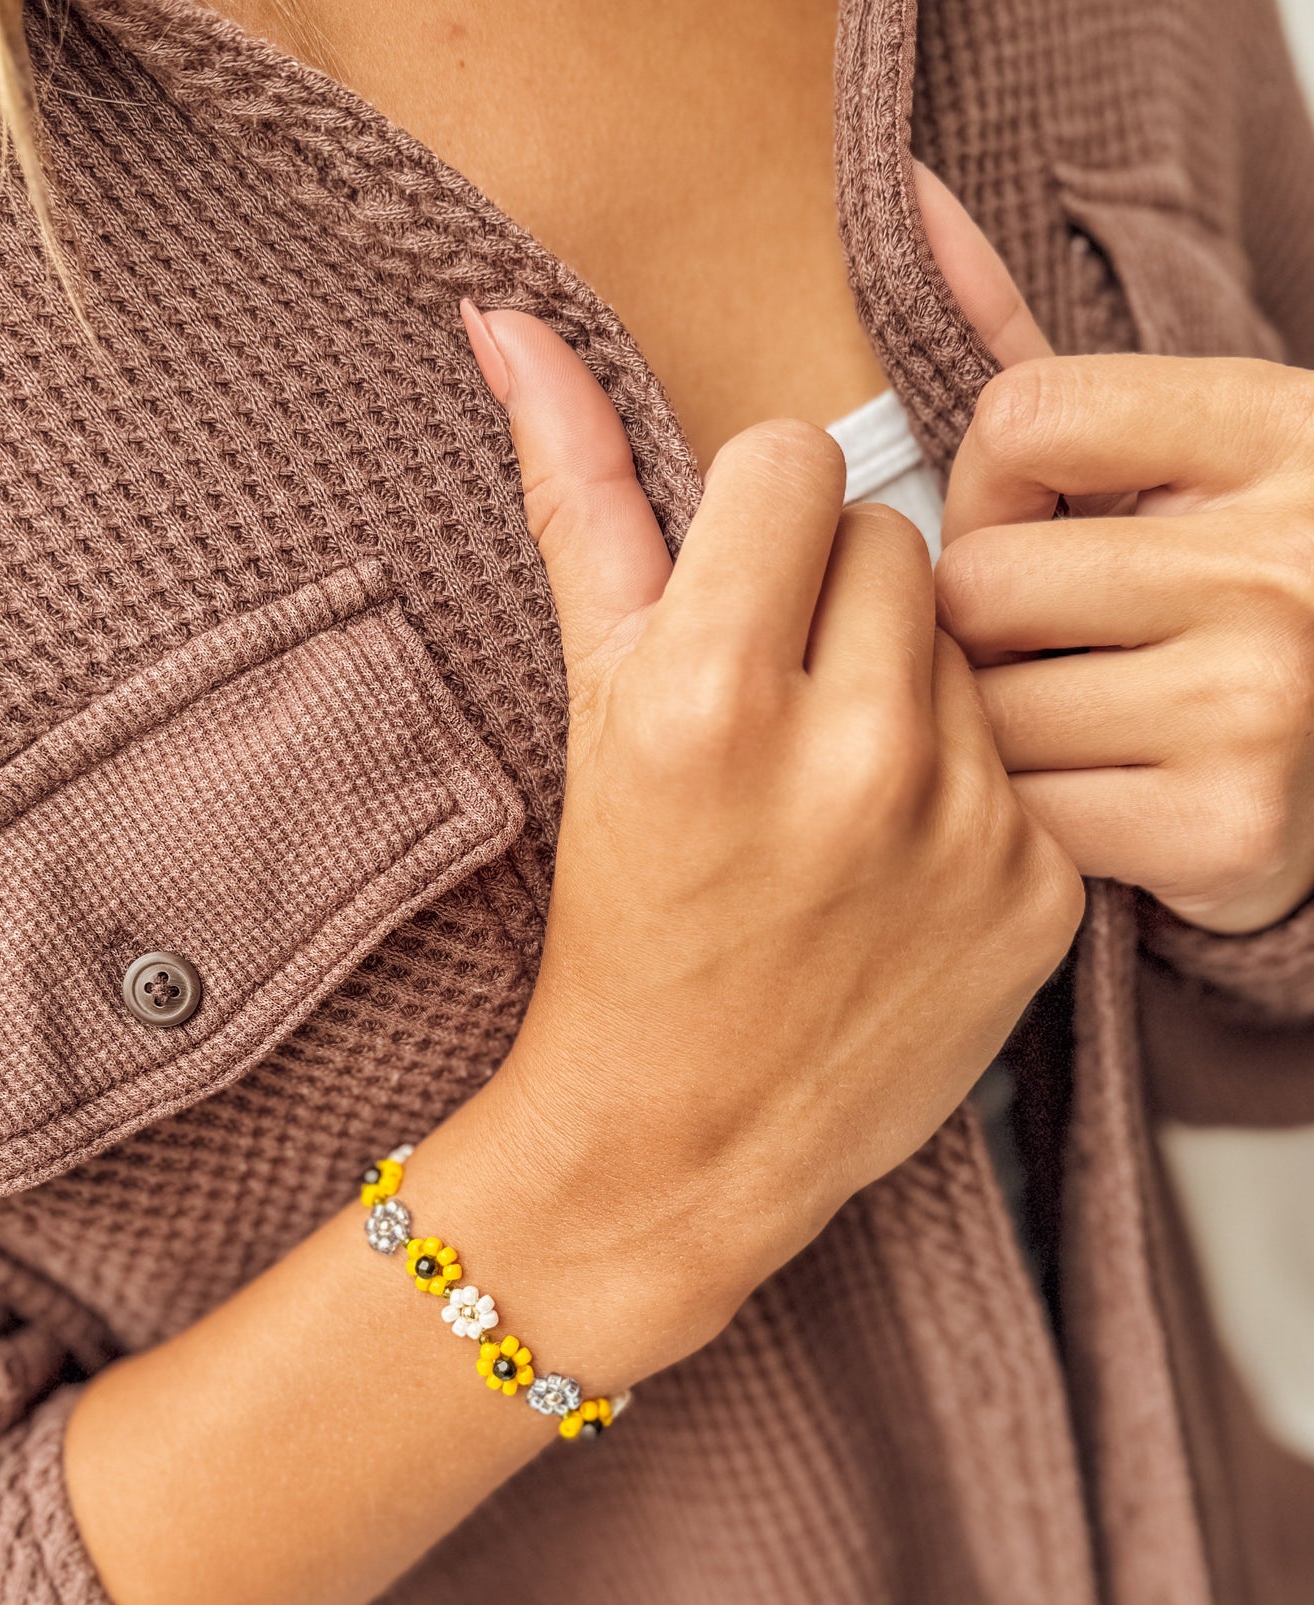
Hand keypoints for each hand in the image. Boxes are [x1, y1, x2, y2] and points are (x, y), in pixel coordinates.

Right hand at [460, 301, 1080, 1375]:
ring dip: (911, 684)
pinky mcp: (1043, 891)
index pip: (792, 462)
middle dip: (835, 600)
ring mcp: (963, 828)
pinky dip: (971, 784)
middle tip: (782, 710)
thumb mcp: (589, 708)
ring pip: (969, 636)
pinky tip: (902, 858)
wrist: (680, 1137)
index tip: (732, 606)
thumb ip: (571, 500)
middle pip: (895, 536)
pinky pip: (1026, 748)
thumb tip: (509, 320)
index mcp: (711, 697)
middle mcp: (851, 757)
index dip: (755, 527)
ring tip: (840, 788)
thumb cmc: (616, 918)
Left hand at [918, 162, 1313, 935]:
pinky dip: (1029, 817)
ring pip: (986, 710)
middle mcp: (1287, 560)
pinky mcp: (1231, 829)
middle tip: (1043, 653)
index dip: (985, 492)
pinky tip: (1093, 798)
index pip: (1017, 423)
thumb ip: (1029, 348)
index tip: (1034, 529)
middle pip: (981, 583)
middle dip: (979, 629)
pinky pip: (1023, 813)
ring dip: (992, 729)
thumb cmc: (1231, 595)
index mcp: (1279, 430)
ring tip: (1069, 726)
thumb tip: (901, 203)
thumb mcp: (1170, 453)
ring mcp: (1265, 701)